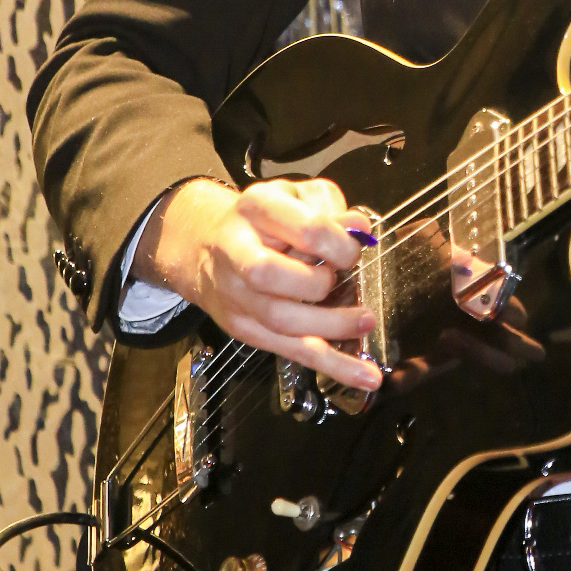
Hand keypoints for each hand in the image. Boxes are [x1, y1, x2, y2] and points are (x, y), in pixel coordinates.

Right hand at [135, 176, 380, 389]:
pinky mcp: (245, 328)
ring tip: (364, 323)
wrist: (205, 246)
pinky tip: (363, 374)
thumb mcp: (296, 196)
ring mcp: (236, 294)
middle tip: (344, 279)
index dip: (339, 242)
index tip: (354, 248)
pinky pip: (290, 350)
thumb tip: (357, 226)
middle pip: (270, 275)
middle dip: (318, 283)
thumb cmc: (264, 221)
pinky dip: (332, 364)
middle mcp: (237, 252)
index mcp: (256, 209)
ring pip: (279, 319)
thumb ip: (328, 206)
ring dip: (331, 326)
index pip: (304, 228)